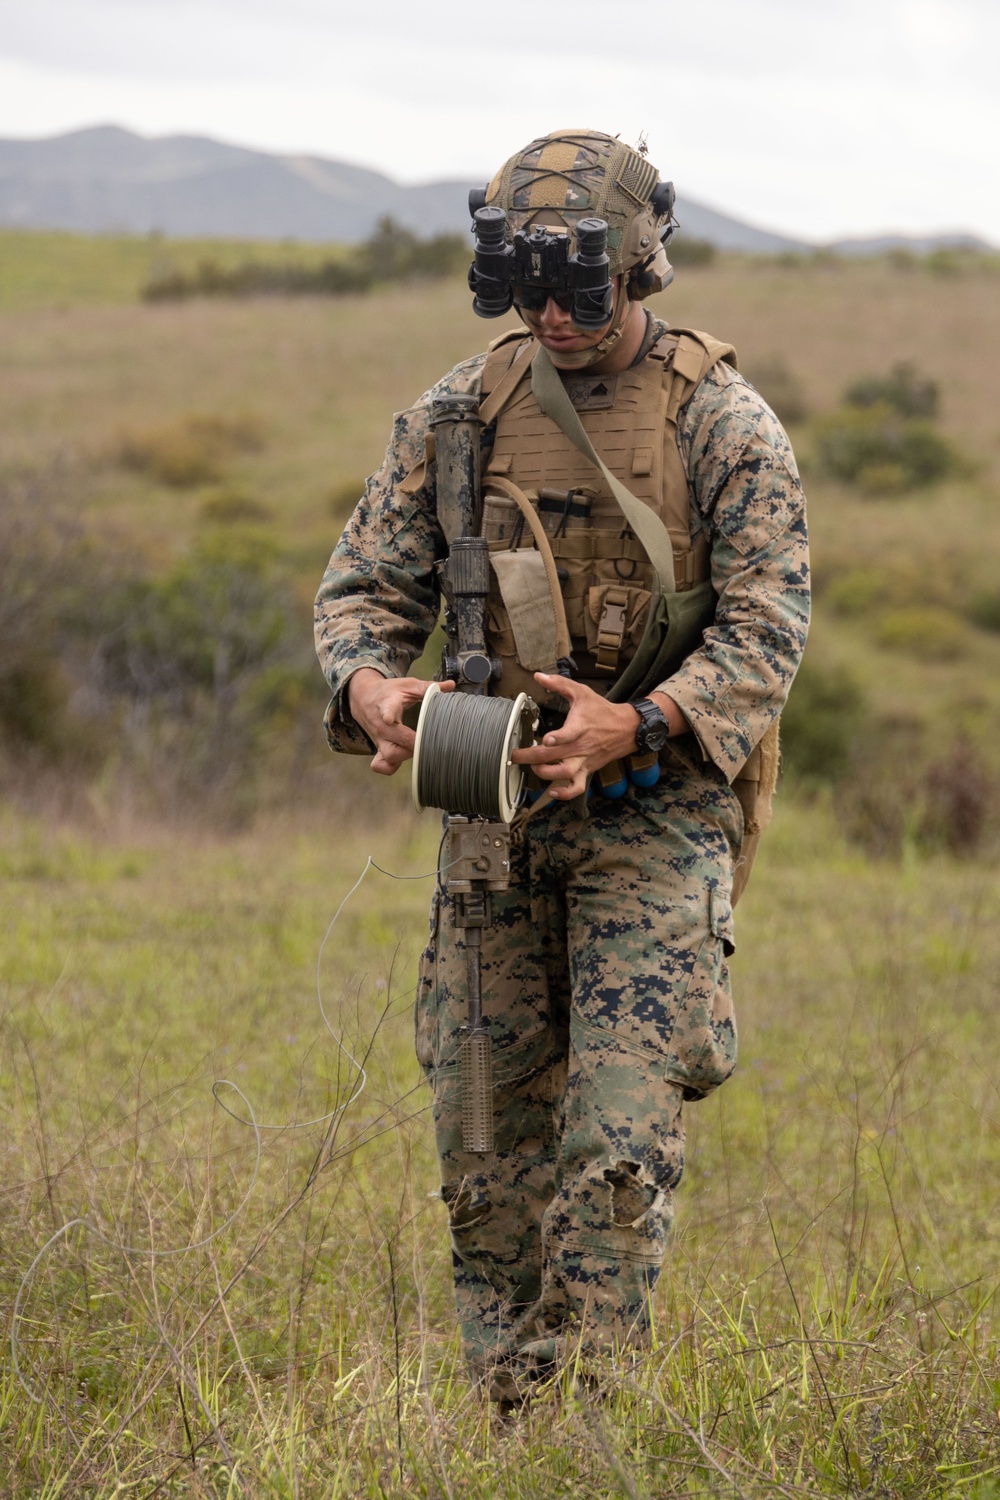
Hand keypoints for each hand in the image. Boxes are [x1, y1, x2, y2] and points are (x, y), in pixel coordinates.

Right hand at [346, 669, 451, 775]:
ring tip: (418, 748)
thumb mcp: (407, 685)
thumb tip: (450, 686)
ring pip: (389, 757)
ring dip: (405, 756)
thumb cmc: (389, 692)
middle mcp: (382, 726)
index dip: (388, 715)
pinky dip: (390, 767)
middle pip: (394, 743)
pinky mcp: (378, 748)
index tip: (388, 719)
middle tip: (428, 740)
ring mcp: (379, 740)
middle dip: (412, 745)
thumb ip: (428, 688)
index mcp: (388, 706)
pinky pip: (380, 765)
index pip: (386, 711)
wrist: (364, 697)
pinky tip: (402, 760)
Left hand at [511, 673, 641, 800]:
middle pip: (555, 757)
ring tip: (533, 767)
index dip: (557, 739)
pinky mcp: (587, 770)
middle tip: (515, 755)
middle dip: (532, 758)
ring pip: (564, 775)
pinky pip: (577, 788)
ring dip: (546, 774)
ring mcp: (584, 761)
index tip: (545, 739)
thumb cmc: (601, 710)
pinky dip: (565, 794)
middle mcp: (581, 747)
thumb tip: (538, 676)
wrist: (626, 729)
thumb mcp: (581, 692)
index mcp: (580, 727)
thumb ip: (559, 684)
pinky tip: (552, 791)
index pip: (569, 735)